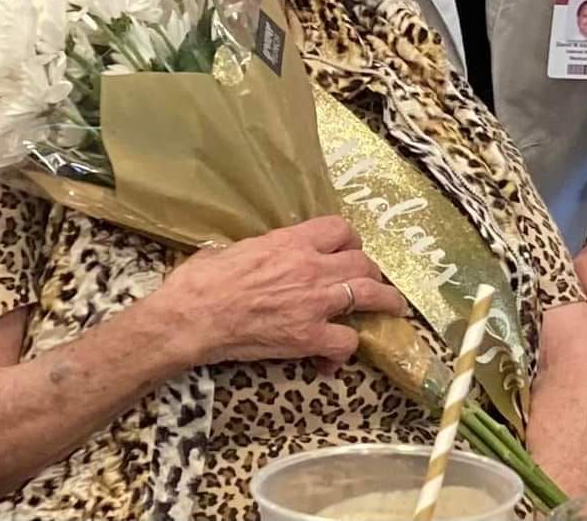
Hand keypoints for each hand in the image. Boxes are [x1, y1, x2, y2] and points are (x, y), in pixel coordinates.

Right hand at [160, 216, 407, 373]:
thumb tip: (252, 253)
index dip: (349, 240)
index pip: (340, 229)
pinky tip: (332, 357)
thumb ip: (259, 248)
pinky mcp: (308, 338)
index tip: (347, 250)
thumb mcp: (234, 248)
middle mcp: (311, 267)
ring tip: (394, 309)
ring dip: (385, 302)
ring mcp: (314, 304)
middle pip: (363, 262)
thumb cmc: (203, 280)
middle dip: (371, 272)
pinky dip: (345, 350)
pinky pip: (346, 341)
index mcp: (292, 241)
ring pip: (369, 296)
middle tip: (370, 281)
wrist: (192, 317)